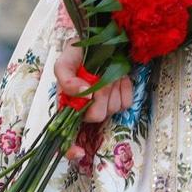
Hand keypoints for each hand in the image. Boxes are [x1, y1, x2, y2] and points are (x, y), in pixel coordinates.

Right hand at [54, 38, 132, 161]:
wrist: (102, 39)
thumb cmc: (79, 53)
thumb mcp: (64, 62)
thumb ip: (65, 79)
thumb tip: (82, 93)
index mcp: (69, 106)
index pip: (67, 138)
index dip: (71, 149)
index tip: (79, 152)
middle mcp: (87, 109)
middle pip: (96, 117)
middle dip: (98, 96)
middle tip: (94, 79)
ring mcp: (107, 104)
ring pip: (113, 108)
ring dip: (110, 87)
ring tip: (105, 73)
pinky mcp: (124, 98)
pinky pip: (127, 101)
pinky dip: (124, 86)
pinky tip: (117, 77)